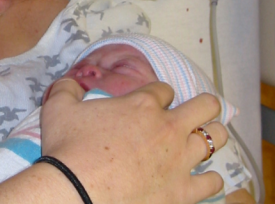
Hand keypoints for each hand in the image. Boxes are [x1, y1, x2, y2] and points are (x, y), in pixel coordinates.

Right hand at [37, 79, 228, 203]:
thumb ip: (66, 89)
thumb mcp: (58, 109)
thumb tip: (70, 82)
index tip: (153, 105)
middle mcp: (169, 128)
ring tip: (204, 142)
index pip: (165, 90)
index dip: (159, 96)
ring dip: (211, 137)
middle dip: (203, 106)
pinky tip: (201, 180)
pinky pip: (212, 182)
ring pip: (216, 139)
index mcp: (143, 104)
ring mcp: (180, 160)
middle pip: (206, 105)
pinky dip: (209, 180)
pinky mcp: (183, 191)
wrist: (74, 193)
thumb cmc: (67, 150)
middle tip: (194, 114)